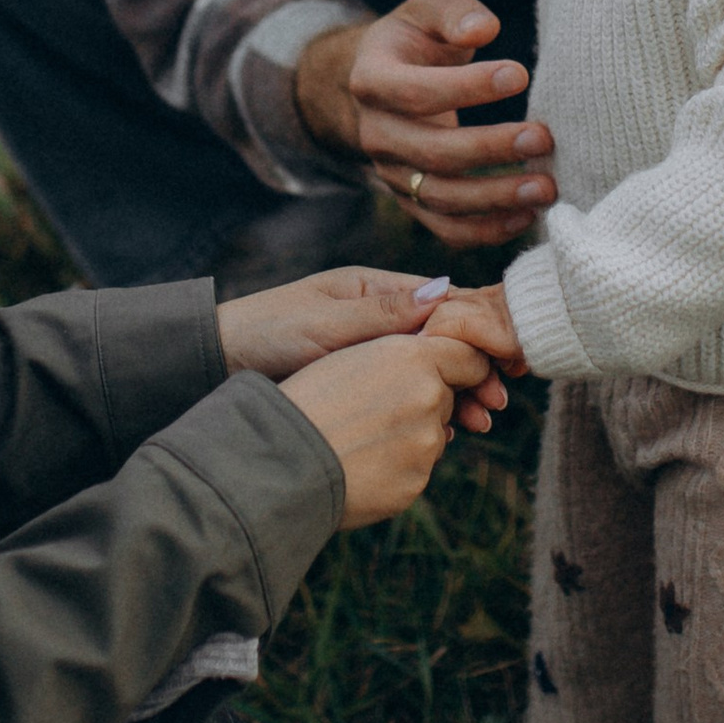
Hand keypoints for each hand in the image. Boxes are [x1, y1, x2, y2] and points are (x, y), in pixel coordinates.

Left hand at [219, 262, 510, 433]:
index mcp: (374, 291)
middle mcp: (380, 319)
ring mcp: (373, 352)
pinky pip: (409, 393)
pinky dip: (432, 409)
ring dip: (460, 392)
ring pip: (431, 370)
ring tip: (482, 421)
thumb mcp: (323, 322)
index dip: (479, 325)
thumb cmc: (264, 333)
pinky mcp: (363, 383)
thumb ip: (380, 313)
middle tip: (499, 399)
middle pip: (445, 339)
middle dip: (476, 367)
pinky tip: (448, 432)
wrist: (216, 367)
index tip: (507, 353)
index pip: (443, 300)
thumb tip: (440, 292)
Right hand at [281, 327, 497, 526]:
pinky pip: (416, 468)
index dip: (458, 360)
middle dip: (424, 397)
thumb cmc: (305, 397)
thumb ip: (407, 351)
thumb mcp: (353, 354)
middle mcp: (429, 400)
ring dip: (409, 432)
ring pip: (432, 433)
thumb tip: (444, 358)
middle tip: (376, 404)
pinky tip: (358, 462)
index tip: (446, 366)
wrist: (277, 460)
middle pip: (447, 396)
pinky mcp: (415, 484)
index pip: (469, 356)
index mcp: (414, 358)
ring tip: (358, 434)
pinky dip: (395, 465)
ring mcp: (425, 447)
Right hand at [295, 0, 552, 248]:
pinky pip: (446, 228)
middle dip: (489, 149)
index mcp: (371, 80)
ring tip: (546, 187)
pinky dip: (485, 231)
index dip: (465, 86)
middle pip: (430, 152)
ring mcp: (391, 174)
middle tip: (544, 138)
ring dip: (494, 197)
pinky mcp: (413, 201)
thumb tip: (484, 29)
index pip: (414, 91)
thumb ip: (454, 11)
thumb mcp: (429, 6)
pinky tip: (527, 217)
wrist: (386, 81)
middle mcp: (375, 134)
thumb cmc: (419, 37)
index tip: (520, 74)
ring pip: (440, 198)